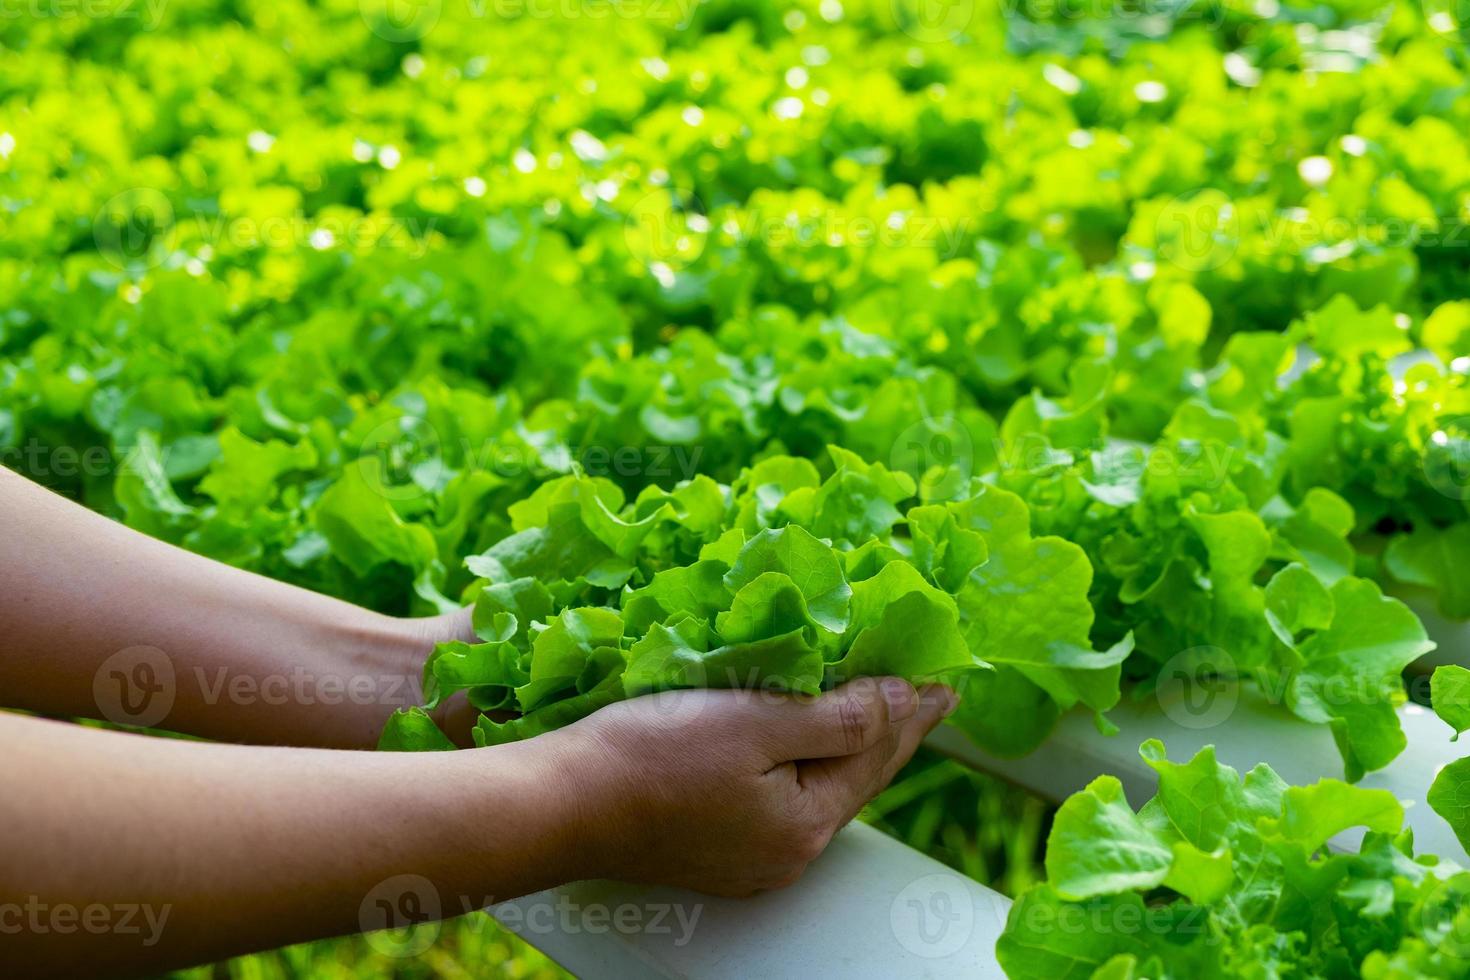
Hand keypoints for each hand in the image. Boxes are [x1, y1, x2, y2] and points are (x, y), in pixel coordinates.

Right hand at [541, 677, 957, 896]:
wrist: (560, 802)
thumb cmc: (652, 754)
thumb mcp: (756, 721)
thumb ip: (836, 716)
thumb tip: (901, 703)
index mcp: (804, 824)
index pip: (877, 754)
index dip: (913, 711)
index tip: (946, 678)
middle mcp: (784, 853)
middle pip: (855, 779)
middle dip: (891, 731)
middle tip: (926, 693)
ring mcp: (747, 856)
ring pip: (819, 788)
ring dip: (849, 744)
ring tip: (877, 710)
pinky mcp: (713, 846)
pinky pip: (782, 796)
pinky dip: (806, 760)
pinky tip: (804, 742)